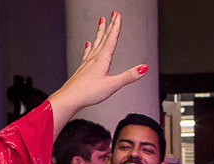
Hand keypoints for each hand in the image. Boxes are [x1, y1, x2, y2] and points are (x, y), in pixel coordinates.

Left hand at [48, 13, 148, 128]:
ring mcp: (87, 63)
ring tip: (101, 23)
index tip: (117, 16)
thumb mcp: (112, 85)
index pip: (111, 39)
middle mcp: (94, 59)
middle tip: (111, 15)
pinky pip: (87, 54)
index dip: (116, 27)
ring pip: (95, 43)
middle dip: (109, 26)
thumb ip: (128, 76)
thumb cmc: (88, 92)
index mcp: (102, 60)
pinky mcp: (82, 69)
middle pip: (103, 38)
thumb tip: (143, 68)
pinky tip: (87, 45)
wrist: (70, 98)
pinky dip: (89, 47)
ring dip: (99, 33)